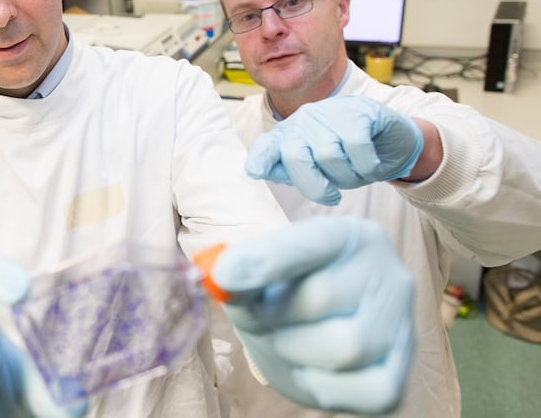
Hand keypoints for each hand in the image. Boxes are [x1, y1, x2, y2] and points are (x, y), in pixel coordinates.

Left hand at [210, 216, 414, 414]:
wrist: (305, 338)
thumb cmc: (280, 299)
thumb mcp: (256, 281)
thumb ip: (243, 275)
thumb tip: (225, 275)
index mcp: (349, 236)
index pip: (311, 241)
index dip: (267, 257)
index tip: (224, 274)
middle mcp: (388, 273)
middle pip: (323, 297)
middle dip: (277, 315)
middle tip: (265, 319)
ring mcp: (403, 325)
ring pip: (348, 346)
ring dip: (298, 351)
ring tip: (289, 342)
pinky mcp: (400, 373)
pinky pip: (372, 391)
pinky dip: (326, 388)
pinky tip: (311, 370)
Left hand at [247, 95, 423, 204]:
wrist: (394, 142)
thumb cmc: (349, 158)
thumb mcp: (318, 168)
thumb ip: (290, 170)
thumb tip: (258, 170)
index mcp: (290, 136)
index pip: (266, 146)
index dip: (260, 159)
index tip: (255, 172)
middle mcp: (304, 120)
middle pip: (295, 156)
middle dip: (314, 185)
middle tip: (331, 196)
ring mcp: (331, 112)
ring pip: (328, 156)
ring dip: (347, 176)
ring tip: (357, 172)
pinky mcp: (359, 112)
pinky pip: (356, 147)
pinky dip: (367, 165)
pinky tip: (372, 163)